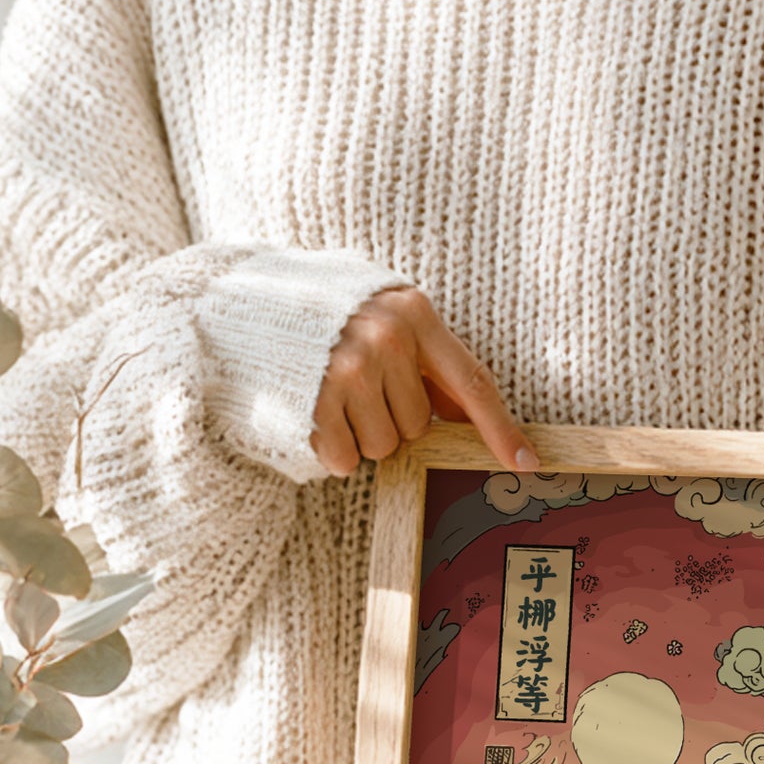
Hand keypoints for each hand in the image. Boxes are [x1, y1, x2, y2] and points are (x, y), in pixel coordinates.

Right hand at [311, 286, 536, 477]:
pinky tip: (312, 413)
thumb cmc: (319, 312)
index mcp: (413, 313)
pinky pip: (346, 459)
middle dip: (392, 419)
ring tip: (329, 396)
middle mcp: (387, 339)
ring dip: (360, 436)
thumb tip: (466, 413)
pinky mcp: (315, 402)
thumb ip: (424, 357)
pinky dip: (332, 449)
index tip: (527, 463)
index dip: (502, 428)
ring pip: (384, 447)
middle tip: (355, 388)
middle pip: (419, 425)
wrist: (235, 300)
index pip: (472, 382)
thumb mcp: (380, 314)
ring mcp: (349, 371)